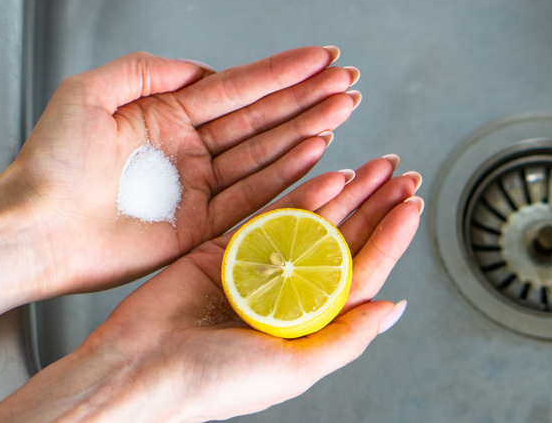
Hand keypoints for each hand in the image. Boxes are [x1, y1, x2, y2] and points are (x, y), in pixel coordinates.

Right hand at [0, 157, 422, 421]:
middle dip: (374, 208)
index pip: (360, 273)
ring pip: (312, 222)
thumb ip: (344, 338)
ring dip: (345, 195)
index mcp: (307, 326)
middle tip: (401, 176)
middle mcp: (288, 295)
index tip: (410, 207)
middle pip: (342, 241)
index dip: (389, 240)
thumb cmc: (212, 382)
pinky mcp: (226, 248)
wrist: (140, 366)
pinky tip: (329, 175)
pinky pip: (271, 214)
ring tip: (374, 168)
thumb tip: (392, 308)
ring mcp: (258, 268)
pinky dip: (300, 194)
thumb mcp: (292, 368)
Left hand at [4, 47, 359, 294]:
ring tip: (343, 110)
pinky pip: (252, 197)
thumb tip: (202, 67)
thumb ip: (147, 69)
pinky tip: (316, 153)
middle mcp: (190, 150)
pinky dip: (286, 176)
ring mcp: (199, 188)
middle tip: (348, 83)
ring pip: (264, 154)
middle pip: (260, 118)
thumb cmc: (51, 164)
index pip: (236, 88)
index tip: (321, 58)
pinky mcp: (201, 227)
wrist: (35, 228)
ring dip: (306, 131)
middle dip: (306, 99)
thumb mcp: (89, 92)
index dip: (281, 72)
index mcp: (166, 116)